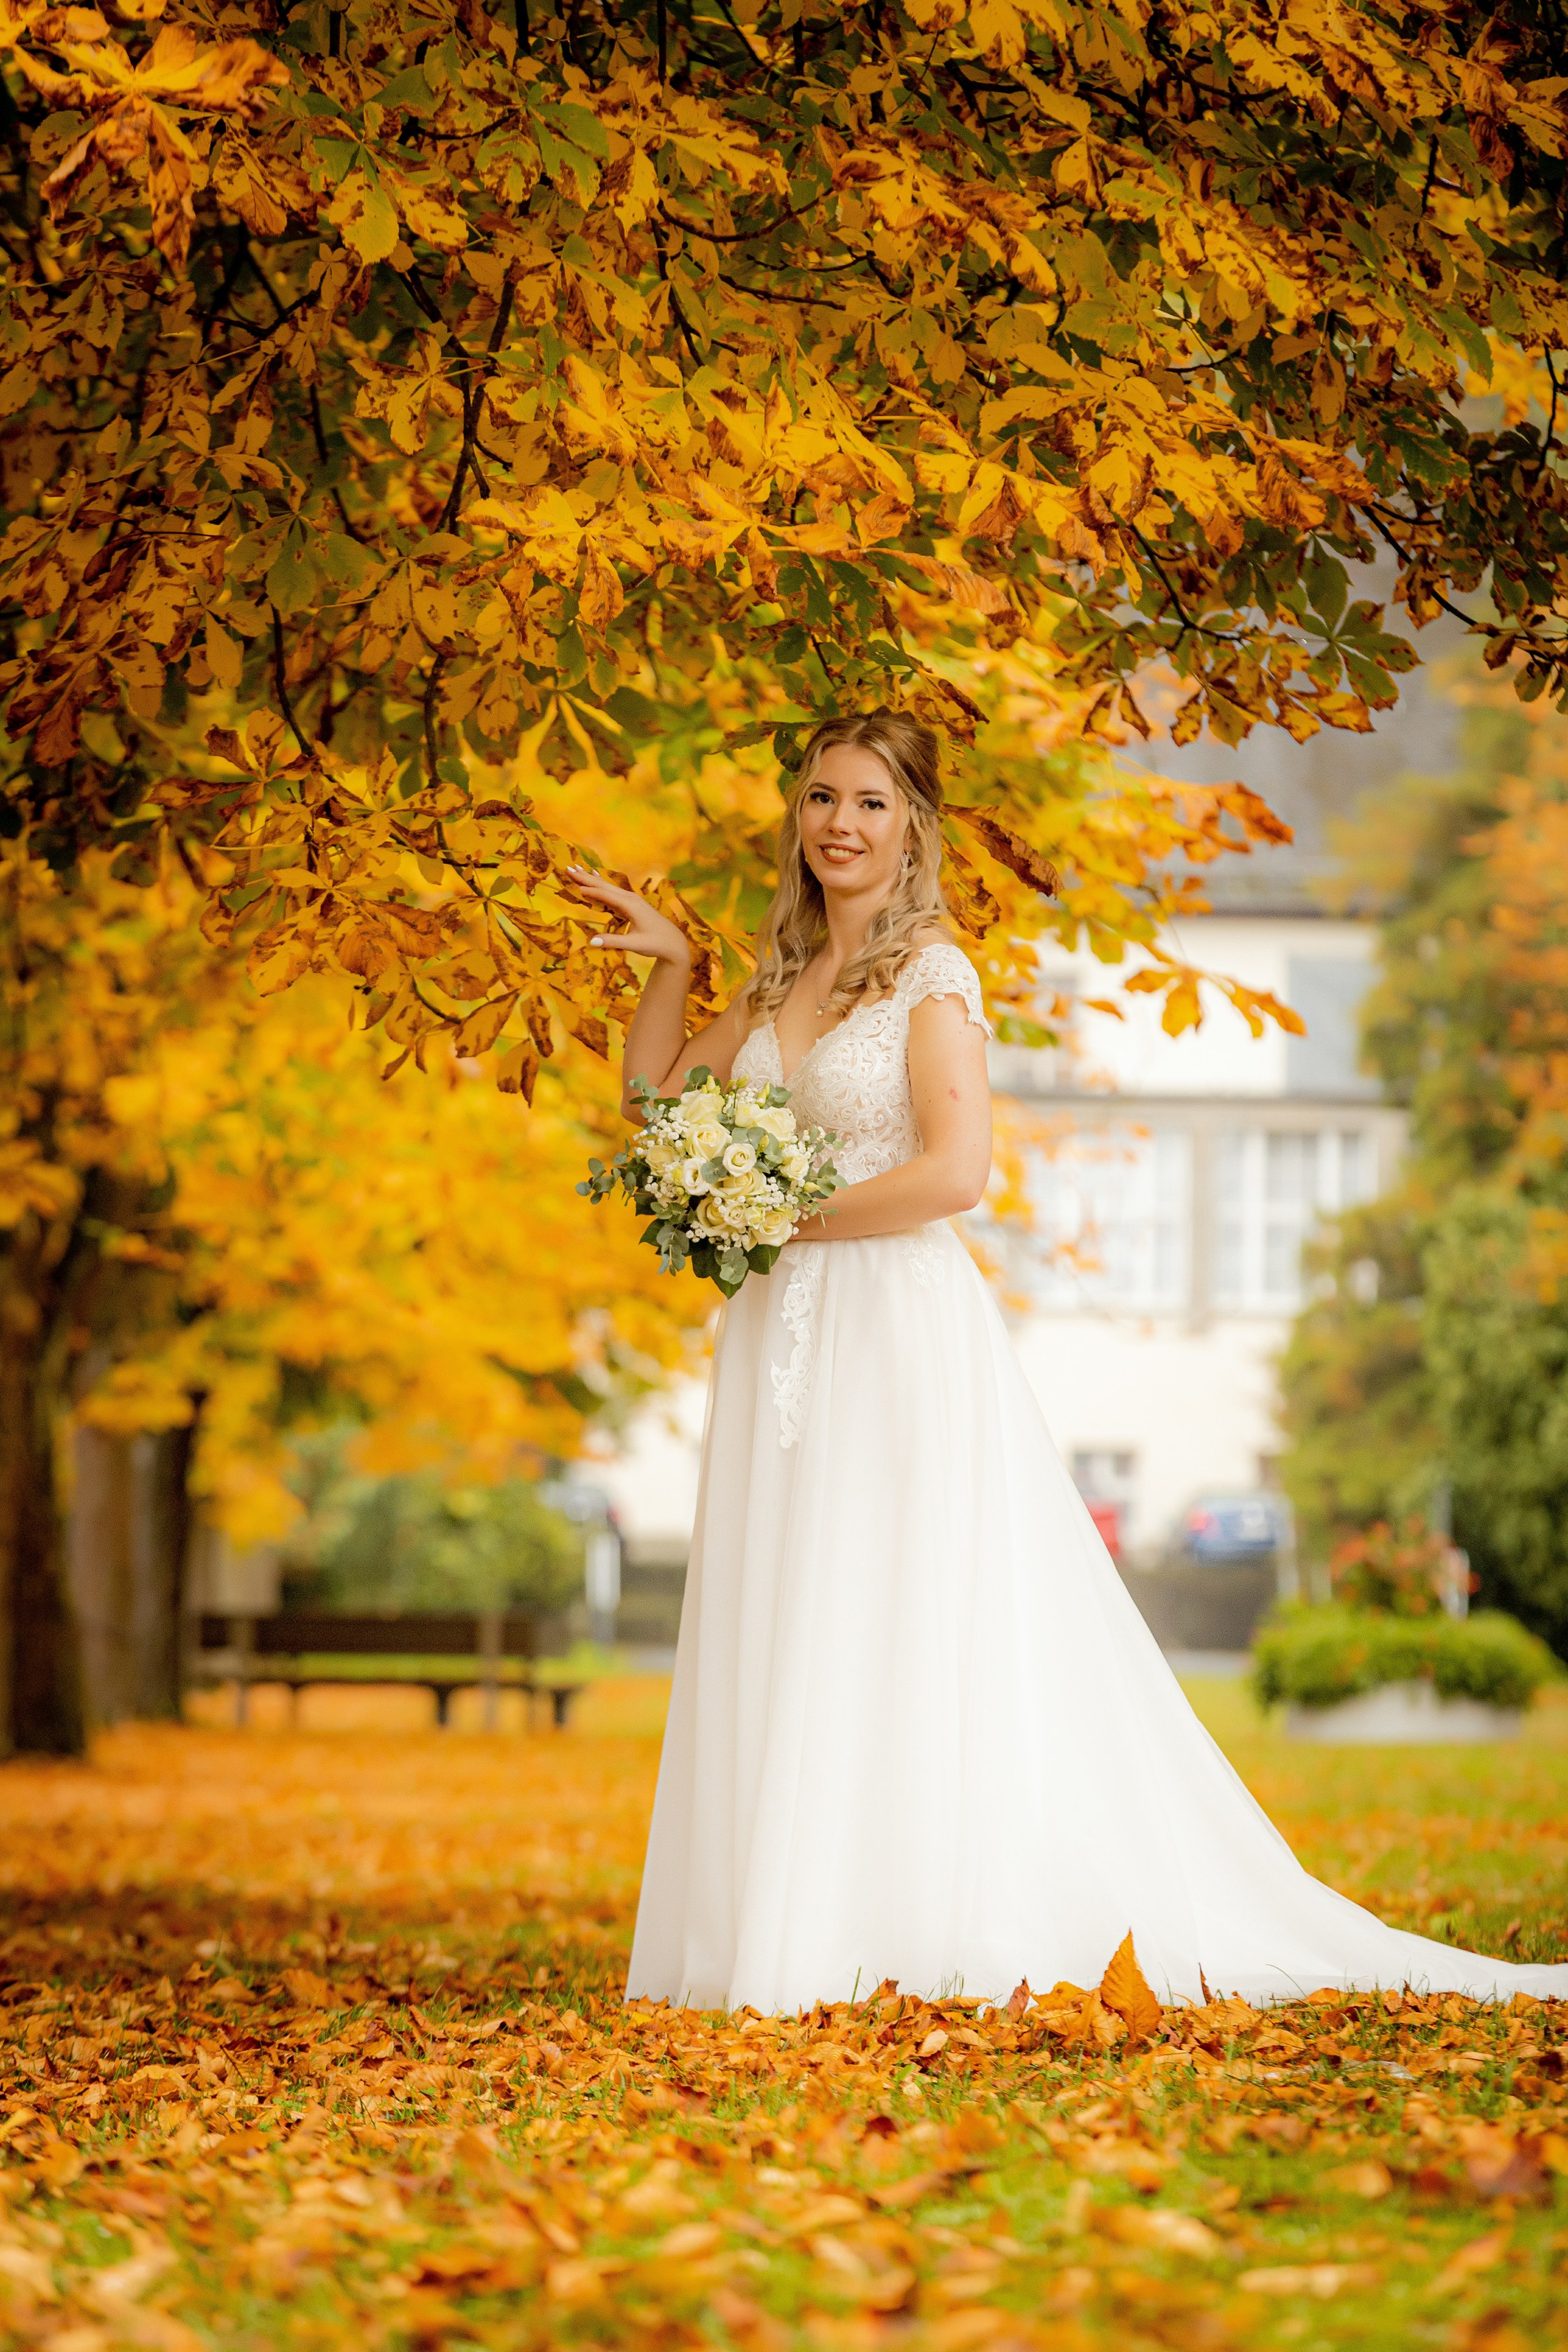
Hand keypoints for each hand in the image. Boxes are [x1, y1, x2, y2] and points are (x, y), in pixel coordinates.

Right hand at [567, 868, 691, 967]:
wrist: (672, 942)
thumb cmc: (655, 943)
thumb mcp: (634, 945)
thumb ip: (612, 942)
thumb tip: (591, 941)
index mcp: (630, 905)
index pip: (605, 895)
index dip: (589, 891)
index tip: (572, 885)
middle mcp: (631, 898)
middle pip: (604, 885)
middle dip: (585, 877)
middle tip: (568, 868)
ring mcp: (632, 898)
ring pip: (608, 885)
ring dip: (591, 877)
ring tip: (577, 869)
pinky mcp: (632, 902)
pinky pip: (613, 890)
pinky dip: (601, 883)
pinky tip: (596, 876)